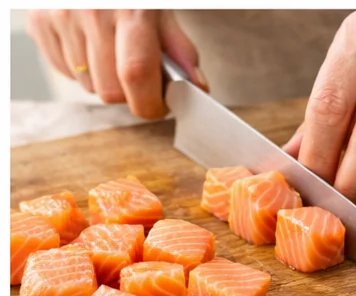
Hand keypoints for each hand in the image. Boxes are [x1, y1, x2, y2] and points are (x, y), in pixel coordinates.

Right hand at [27, 9, 203, 118]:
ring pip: (87, 86)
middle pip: (110, 92)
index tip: (159, 105)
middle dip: (128, 92)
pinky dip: (79, 67)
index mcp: (129, 11)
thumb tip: (196, 88)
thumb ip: (180, 51)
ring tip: (109, 50)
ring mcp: (60, 17)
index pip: (136, 76)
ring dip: (103, 79)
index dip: (150, 103)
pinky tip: (87, 44)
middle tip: (134, 71)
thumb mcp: (160, 11)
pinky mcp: (39, 23)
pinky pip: (64, 72)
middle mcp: (90, 13)